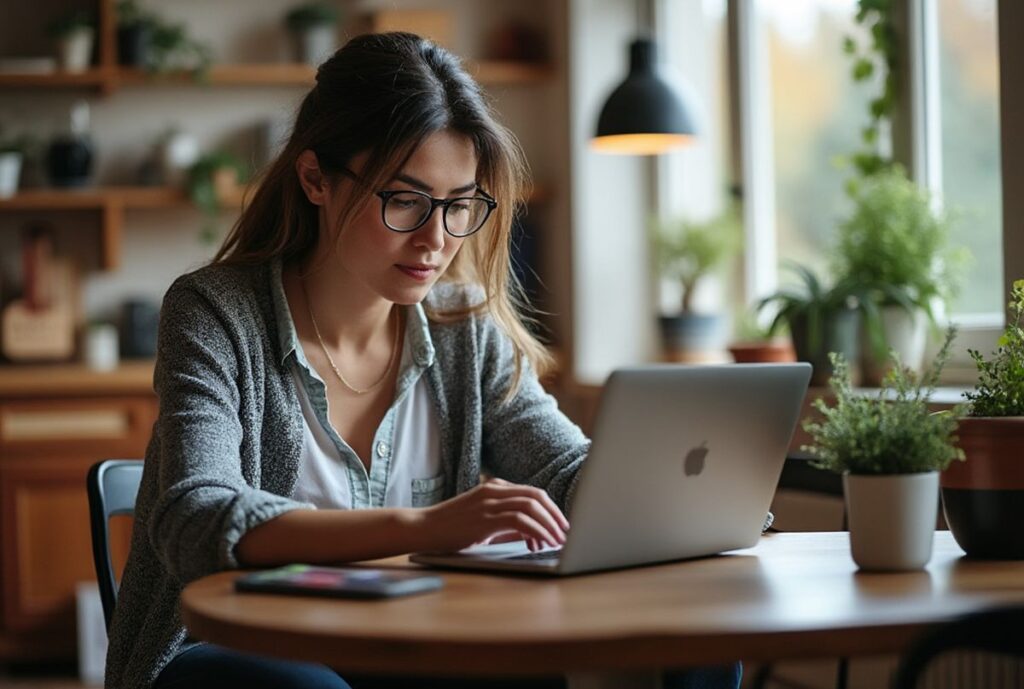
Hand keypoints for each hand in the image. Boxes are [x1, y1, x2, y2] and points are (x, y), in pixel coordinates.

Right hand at [418, 478, 569, 552]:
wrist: (423, 528)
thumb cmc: (450, 528)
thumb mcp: (482, 521)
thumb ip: (507, 524)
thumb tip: (534, 535)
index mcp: (495, 488)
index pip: (532, 493)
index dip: (551, 509)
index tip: (561, 525)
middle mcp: (494, 490)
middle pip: (537, 496)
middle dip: (556, 515)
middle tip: (566, 532)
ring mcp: (489, 502)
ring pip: (532, 506)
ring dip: (549, 524)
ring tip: (558, 540)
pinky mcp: (485, 518)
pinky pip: (520, 521)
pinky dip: (536, 531)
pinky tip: (541, 542)